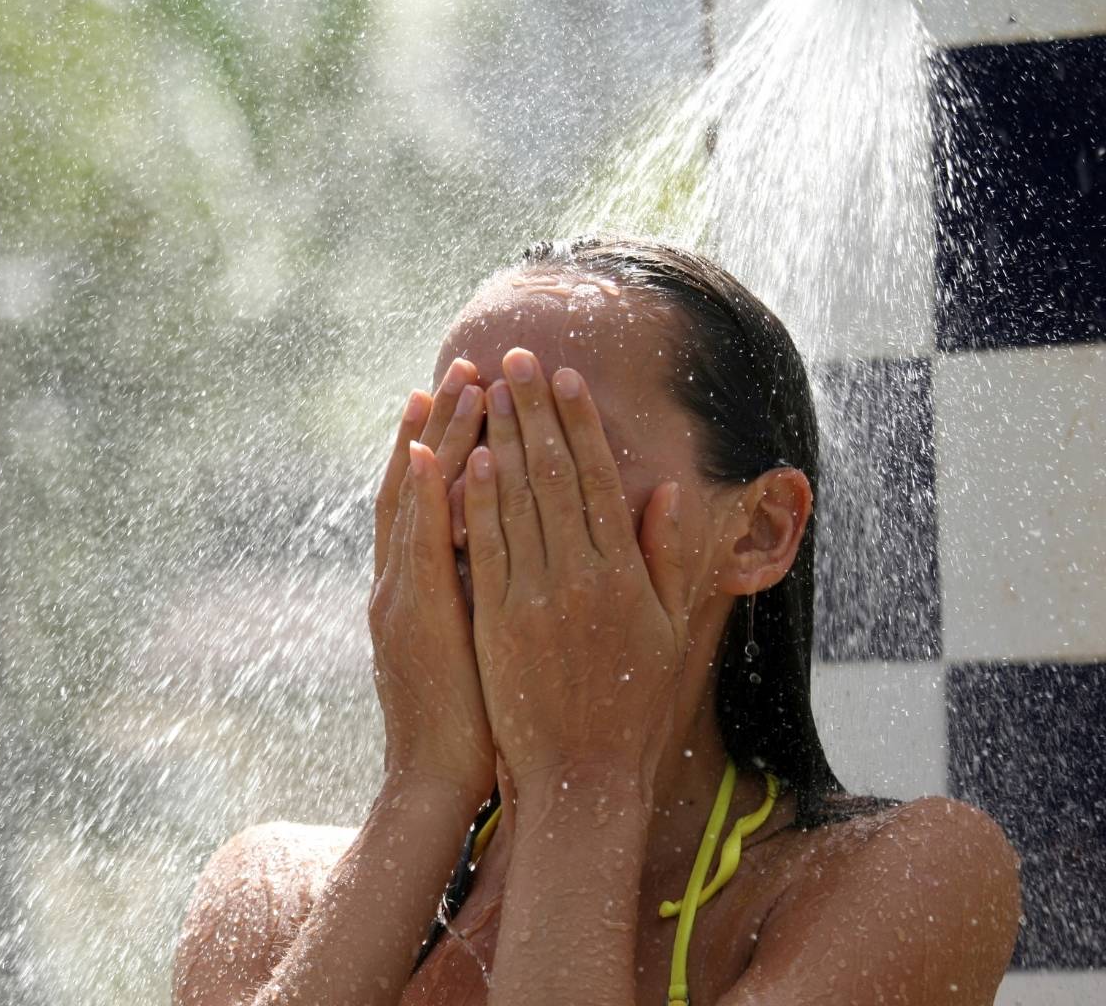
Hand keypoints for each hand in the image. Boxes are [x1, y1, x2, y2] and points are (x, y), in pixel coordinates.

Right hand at [369, 360, 494, 797]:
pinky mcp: (415, 618)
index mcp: (419, 584)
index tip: (469, 390)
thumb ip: (490, 585)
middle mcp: (401, 579)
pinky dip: (426, 500)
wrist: (439, 779)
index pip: (434, 497)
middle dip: (439, 424)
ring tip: (454, 384)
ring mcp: (402, 594)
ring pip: (417, 504)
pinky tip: (438, 455)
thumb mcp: (482, 638)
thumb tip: (516, 541)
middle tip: (461, 365)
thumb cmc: (475, 716)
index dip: (449, 440)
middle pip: (418, 485)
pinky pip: (419, 550)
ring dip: (435, 442)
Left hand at [461, 349, 689, 786]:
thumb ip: (670, 558)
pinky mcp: (495, 621)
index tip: (564, 377)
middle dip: (531, 410)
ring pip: (512, 502)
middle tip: (514, 357)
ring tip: (485, 388)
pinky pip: (482, 548)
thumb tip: (668, 490)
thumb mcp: (669, 631)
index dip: (579, 422)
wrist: (580, 776)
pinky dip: (473, 501)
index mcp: (625, 574)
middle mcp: (580, 577)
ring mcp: (533, 598)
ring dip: (496, 439)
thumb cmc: (631, 705)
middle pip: (551, 475)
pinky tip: (464, 460)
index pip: (596, 478)